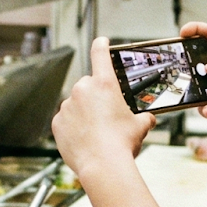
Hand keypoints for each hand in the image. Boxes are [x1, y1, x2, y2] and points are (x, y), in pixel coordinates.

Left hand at [52, 38, 156, 178]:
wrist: (102, 165)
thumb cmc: (121, 143)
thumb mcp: (140, 127)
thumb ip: (144, 118)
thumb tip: (148, 119)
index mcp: (105, 84)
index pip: (100, 54)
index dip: (101, 45)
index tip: (101, 41)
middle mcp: (83, 90)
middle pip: (89, 86)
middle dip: (97, 97)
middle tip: (107, 116)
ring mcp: (67, 106)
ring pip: (77, 104)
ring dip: (85, 112)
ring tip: (98, 133)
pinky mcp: (57, 122)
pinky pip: (66, 120)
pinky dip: (74, 126)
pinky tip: (85, 139)